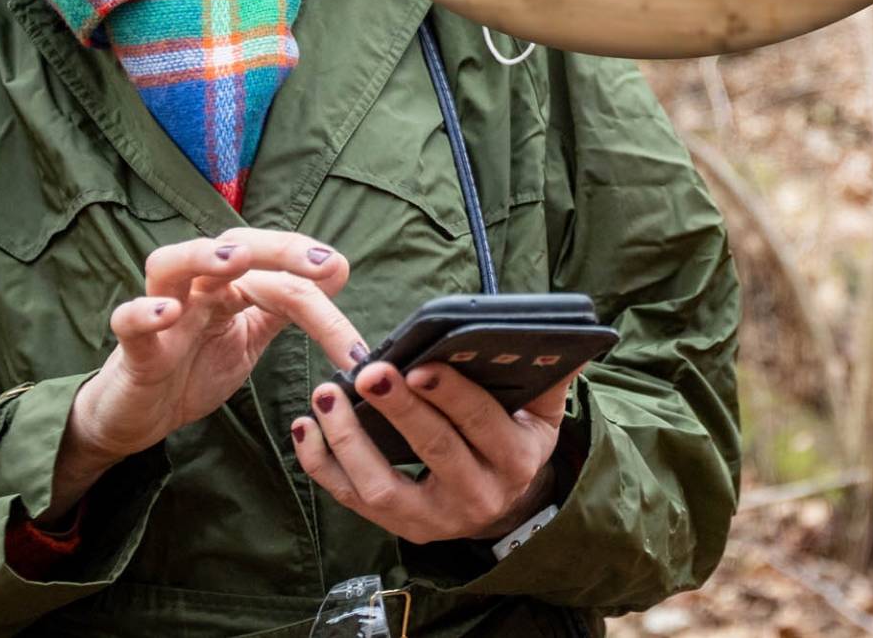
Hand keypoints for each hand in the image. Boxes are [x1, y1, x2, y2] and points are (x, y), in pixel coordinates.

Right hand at [69, 227, 367, 466]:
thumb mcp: (249, 337)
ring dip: (204, 256)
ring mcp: (162, 315)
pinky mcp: (133, 350)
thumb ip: (283, 306)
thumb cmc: (192, 369)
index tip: (341, 270)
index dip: (307, 265)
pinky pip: (128, 322)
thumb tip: (336, 270)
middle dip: (276, 248)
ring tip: (236, 258)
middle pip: (229, 245)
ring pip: (170, 264)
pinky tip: (169, 313)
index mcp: (227, 286)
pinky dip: (145, 312)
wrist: (138, 416)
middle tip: (317, 263)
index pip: (272, 264)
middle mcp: (195, 288)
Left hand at [291, 358, 587, 545]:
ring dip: (350, 441)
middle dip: (399, 410)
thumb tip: (566, 343)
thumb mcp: (541, 415)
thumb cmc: (516, 441)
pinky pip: (353, 501)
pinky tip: (306, 429)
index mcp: (515, 461)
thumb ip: (548, 378)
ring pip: (384, 488)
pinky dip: (323, 467)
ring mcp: (434, 520)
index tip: (419, 365)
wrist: (505, 504)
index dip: (450, 395)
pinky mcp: (399, 529)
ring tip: (326, 396)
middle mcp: (477, 497)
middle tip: (368, 372)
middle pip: (434, 451)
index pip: (481, 424)